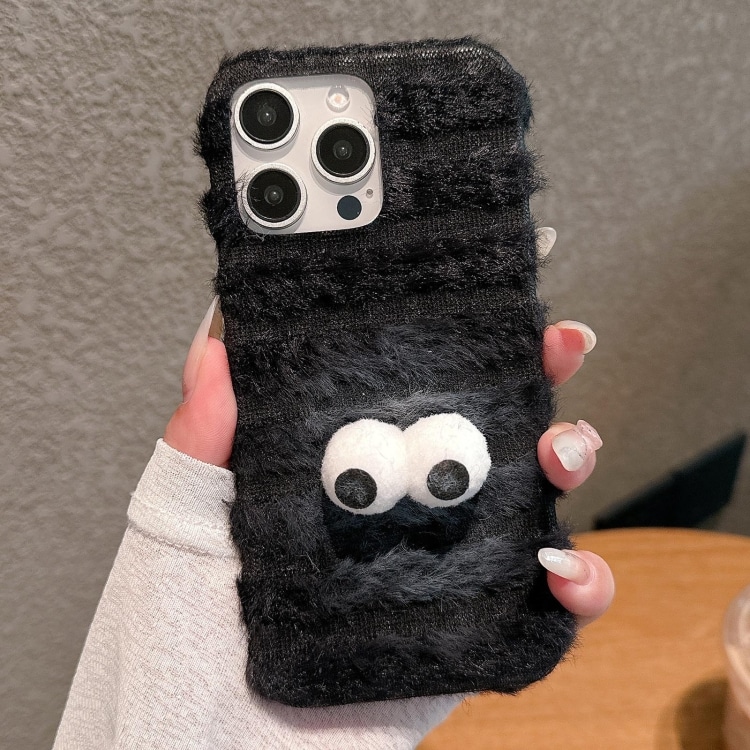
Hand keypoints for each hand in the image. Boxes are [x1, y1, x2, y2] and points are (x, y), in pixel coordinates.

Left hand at [165, 274, 613, 626]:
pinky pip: (551, 603)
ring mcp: (454, 559)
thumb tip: (213, 349)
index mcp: (362, 459)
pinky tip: (566, 568)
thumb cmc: (194, 618)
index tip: (509, 309)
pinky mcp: (478, 626)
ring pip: (541, 498)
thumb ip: (206, 433)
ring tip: (562, 453)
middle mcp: (415, 500)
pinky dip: (583, 582)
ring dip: (576, 459)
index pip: (430, 386)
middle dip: (542, 377)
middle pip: (502, 429)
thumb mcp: (190, 510)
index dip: (477, 344)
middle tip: (561, 353)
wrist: (217, 731)